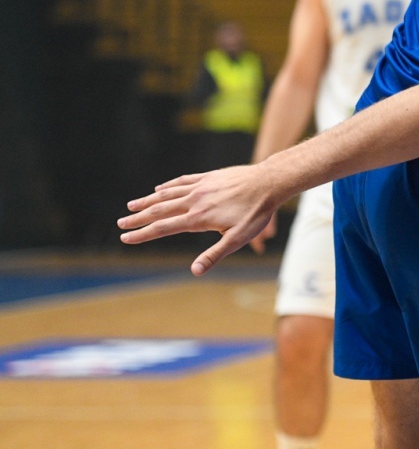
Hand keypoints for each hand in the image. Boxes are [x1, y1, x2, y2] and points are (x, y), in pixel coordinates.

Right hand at [118, 165, 283, 275]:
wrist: (269, 182)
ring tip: (131, 205)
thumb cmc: (256, 213)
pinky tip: (159, 189)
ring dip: (148, 200)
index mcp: (199, 218)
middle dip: (138, 218)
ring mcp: (201, 186)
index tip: (125, 238)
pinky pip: (183, 181)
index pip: (163, 228)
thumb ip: (214, 254)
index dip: (143, 234)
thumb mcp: (238, 239)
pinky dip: (168, 186)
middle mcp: (195, 200)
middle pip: (160, 210)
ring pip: (168, 194)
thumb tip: (194, 271)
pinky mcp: (209, 176)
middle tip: (120, 223)